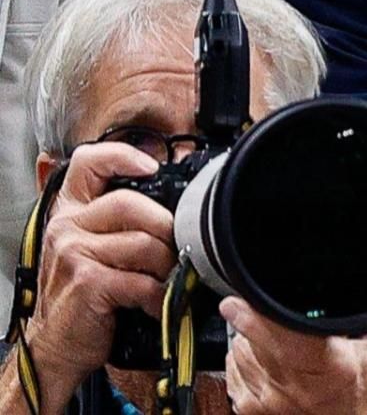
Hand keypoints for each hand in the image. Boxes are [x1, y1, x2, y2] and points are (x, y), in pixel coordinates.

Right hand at [24, 144, 175, 406]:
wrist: (57, 343)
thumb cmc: (85, 292)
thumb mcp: (92, 246)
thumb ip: (119, 220)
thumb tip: (175, 203)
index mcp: (69, 210)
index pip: (89, 161)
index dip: (123, 156)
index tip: (152, 168)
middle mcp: (66, 226)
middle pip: (131, 204)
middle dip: (165, 228)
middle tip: (174, 250)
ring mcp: (73, 253)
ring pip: (144, 243)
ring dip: (166, 266)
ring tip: (162, 279)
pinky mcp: (87, 282)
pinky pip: (142, 280)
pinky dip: (157, 295)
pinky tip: (152, 302)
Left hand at [223, 299, 366, 414]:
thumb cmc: (364, 389)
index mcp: (331, 369)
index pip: (286, 342)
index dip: (258, 321)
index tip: (236, 303)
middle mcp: (294, 388)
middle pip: (257, 341)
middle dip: (259, 321)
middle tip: (270, 313)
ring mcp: (268, 400)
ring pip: (241, 351)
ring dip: (253, 339)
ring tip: (279, 340)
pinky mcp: (250, 408)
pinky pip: (234, 368)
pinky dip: (245, 358)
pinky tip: (267, 360)